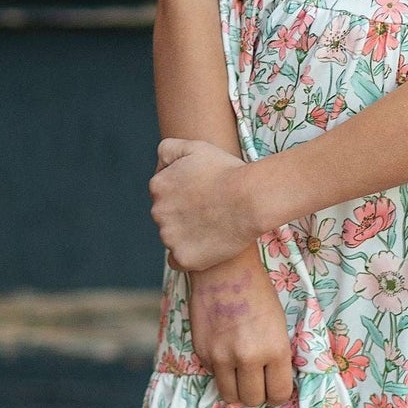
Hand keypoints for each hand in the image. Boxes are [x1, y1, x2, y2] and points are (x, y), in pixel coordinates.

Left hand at [149, 137, 258, 271]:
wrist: (251, 198)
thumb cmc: (228, 170)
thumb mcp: (196, 146)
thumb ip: (169, 148)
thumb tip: (158, 164)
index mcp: (157, 186)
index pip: (163, 194)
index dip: (184, 195)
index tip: (203, 195)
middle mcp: (158, 212)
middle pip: (166, 217)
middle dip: (183, 215)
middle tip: (211, 211)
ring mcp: (169, 237)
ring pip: (172, 238)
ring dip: (187, 235)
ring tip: (214, 227)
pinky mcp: (184, 258)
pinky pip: (178, 261)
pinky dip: (189, 256)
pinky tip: (205, 247)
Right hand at [188, 246, 294, 406]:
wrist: (224, 268)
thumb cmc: (258, 292)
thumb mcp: (278, 324)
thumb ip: (276, 354)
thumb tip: (274, 383)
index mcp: (274, 349)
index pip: (278, 393)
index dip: (278, 394)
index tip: (276, 387)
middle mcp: (248, 357)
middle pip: (252, 400)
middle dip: (257, 395)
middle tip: (258, 381)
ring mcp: (221, 356)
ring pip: (230, 396)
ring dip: (237, 390)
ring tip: (242, 375)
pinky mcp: (201, 351)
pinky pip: (213, 375)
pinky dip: (221, 370)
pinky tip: (225, 350)